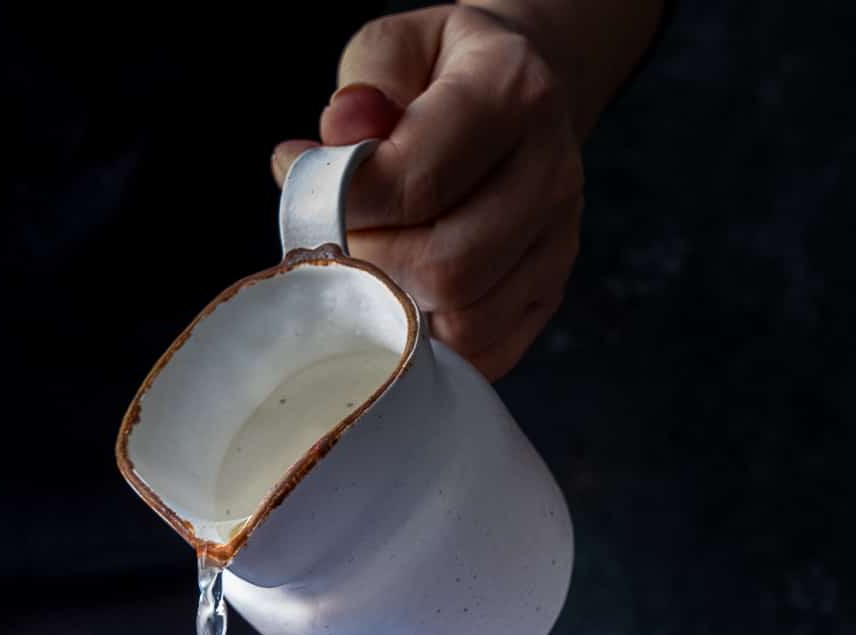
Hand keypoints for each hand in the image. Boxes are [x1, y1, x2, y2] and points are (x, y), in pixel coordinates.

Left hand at [272, 5, 583, 381]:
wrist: (518, 98)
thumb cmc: (441, 78)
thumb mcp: (394, 50)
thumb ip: (359, 91)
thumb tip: (318, 152)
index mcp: (511, 92)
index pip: (416, 182)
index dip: (345, 208)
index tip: (311, 204)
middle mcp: (550, 170)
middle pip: (444, 266)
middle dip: (371, 270)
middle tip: (341, 245)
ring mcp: (557, 241)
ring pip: (464, 320)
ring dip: (398, 311)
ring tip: (372, 270)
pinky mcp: (548, 291)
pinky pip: (481, 350)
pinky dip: (430, 343)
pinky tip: (405, 302)